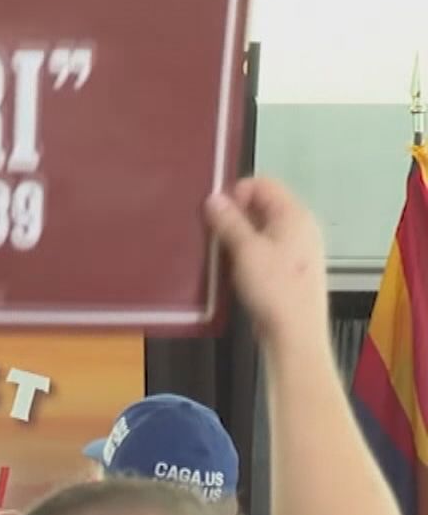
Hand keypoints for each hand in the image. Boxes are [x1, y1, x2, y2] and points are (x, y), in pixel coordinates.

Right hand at [205, 179, 329, 350]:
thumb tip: (213, 198)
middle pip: (262, 204)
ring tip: (223, 252)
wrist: (295, 331)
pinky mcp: (289, 266)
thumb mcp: (245, 250)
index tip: (217, 214)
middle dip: (235, 214)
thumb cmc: (274, 288)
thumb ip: (228, 221)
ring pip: (261, 227)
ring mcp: (297, 247)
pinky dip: (247, 250)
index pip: (263, 183)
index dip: (236, 192)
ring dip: (239, 234)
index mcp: (294, 214)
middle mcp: (300, 225)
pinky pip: (264, 246)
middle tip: (215, 234)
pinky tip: (235, 267)